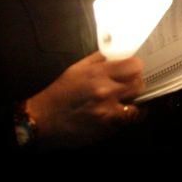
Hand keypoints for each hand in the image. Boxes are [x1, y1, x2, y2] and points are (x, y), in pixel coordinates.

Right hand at [25, 52, 143, 149]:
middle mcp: (106, 92)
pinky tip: (123, 111)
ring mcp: (108, 112)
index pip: (134, 66)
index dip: (136, 66)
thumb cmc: (60, 92)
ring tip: (126, 99)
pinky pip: (130, 120)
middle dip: (136, 82)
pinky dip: (130, 115)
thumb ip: (100, 59)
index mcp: (98, 74)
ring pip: (137, 103)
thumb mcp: (77, 68)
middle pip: (138, 84)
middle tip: (129, 84)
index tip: (132, 68)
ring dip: (134, 100)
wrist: (43, 120)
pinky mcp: (108, 128)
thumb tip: (120, 53)